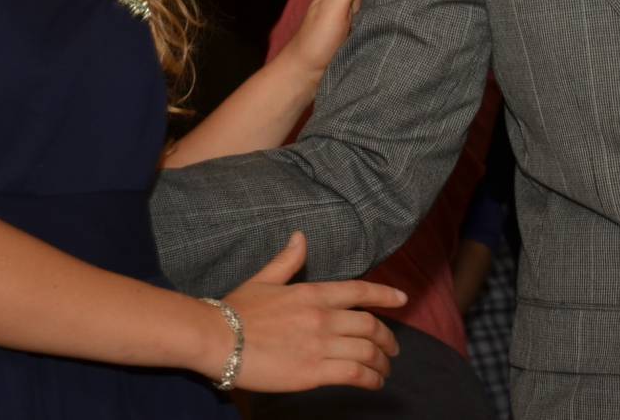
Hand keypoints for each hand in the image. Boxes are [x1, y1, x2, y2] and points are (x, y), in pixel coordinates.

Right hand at [218, 231, 406, 391]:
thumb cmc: (235, 310)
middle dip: (388, 338)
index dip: (385, 295)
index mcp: (313, 293)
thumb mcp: (264, 279)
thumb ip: (287, 261)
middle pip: (370, 325)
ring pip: (367, 351)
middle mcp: (323, 316)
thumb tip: (301, 237)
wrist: (216, 338)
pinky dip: (370, 378)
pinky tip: (374, 382)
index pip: (360, 291)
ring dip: (382, 362)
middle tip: (394, 348)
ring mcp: (320, 344)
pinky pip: (354, 374)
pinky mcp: (313, 371)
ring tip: (385, 369)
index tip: (403, 299)